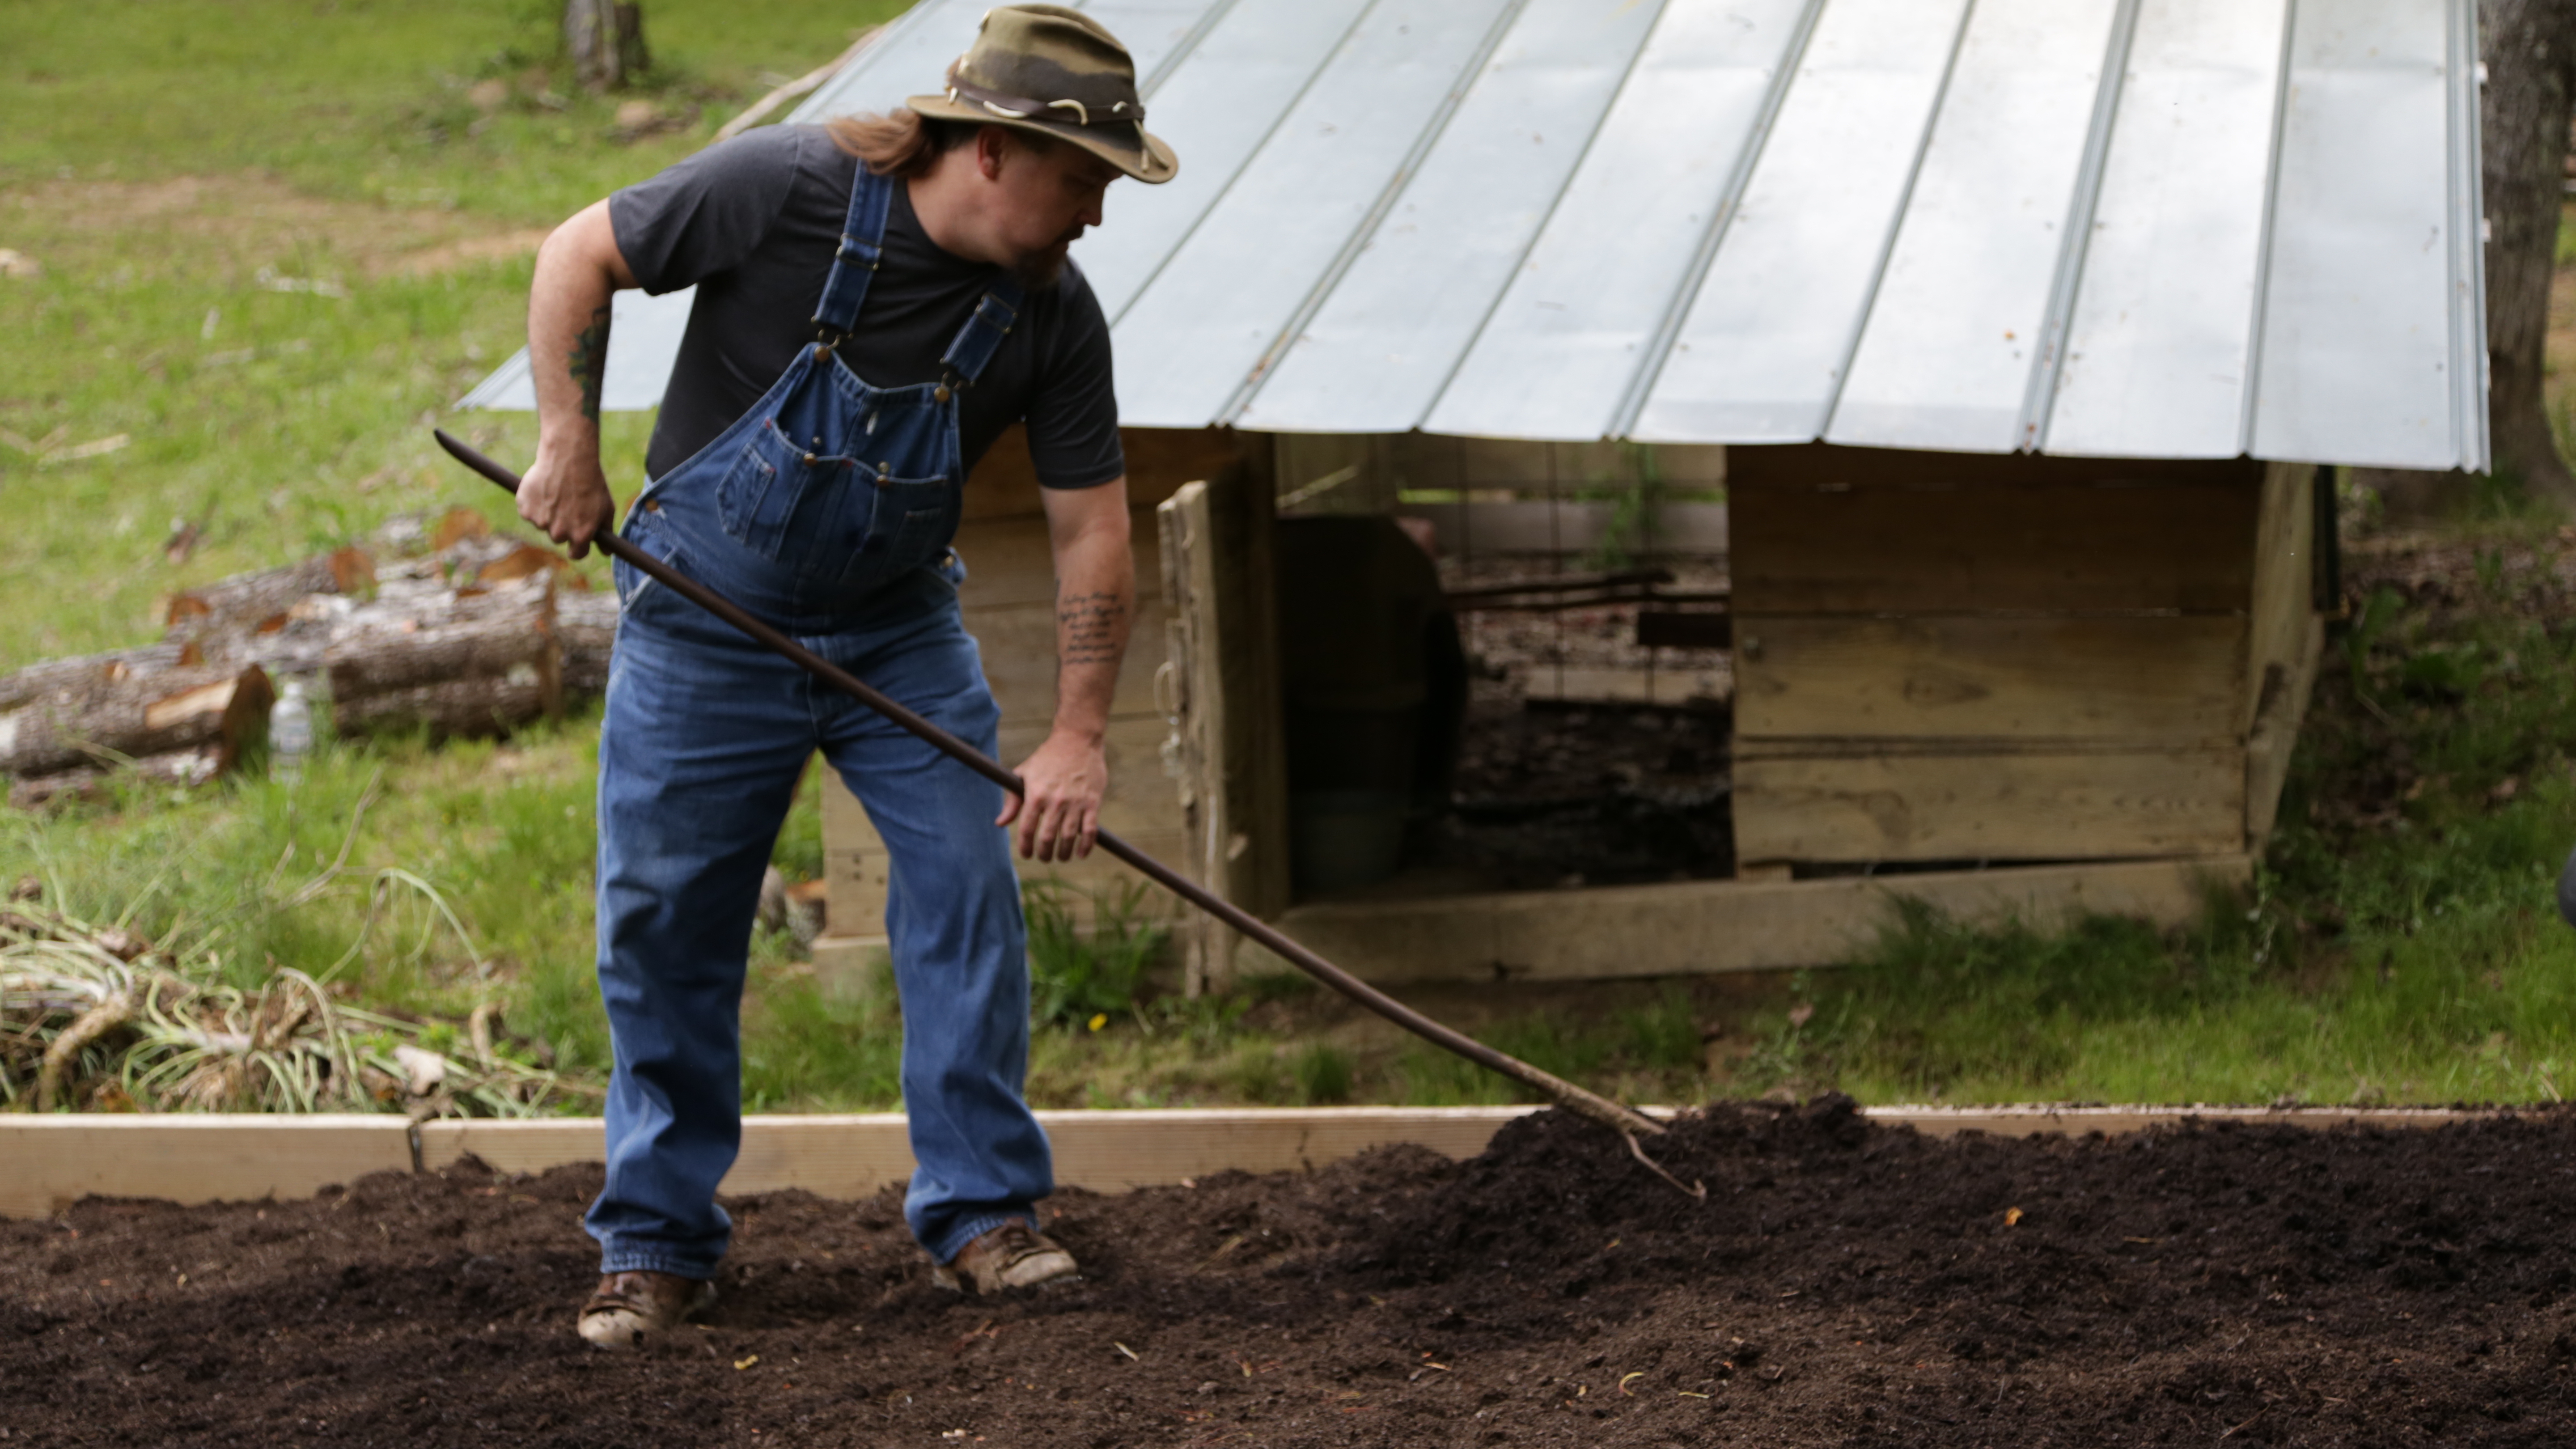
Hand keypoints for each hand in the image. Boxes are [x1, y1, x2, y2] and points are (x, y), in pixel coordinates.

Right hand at [517, 441, 617, 558]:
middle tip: (567, 505)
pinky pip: (528, 511)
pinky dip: (533, 502)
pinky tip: (543, 487)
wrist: (569, 457)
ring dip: (547, 513)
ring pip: (542, 523)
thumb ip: (606, 533)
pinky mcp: (525, 509)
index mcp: (580, 535)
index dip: (578, 546)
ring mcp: (540, 522)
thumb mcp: (606, 508)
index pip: (577, 554)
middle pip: (558, 538)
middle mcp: (559, 533)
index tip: (577, 539)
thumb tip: (606, 553)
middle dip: (562, 526)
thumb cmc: (591, 482)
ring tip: (556, 492)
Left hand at [999, 730, 1108, 862]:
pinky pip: (1090, 831)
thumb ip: (1012, 800)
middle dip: (1044, 854)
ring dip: (1064, 853)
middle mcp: (1055, 800)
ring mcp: (1075, 802)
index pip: (1027, 829)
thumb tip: (1000, 824)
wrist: (1077, 740)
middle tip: (1044, 858)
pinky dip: (1086, 846)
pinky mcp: (1093, 802)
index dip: (1025, 847)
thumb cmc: (1046, 758)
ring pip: (1068, 838)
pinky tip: (1081, 853)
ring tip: (1061, 857)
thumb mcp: (1023, 774)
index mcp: (1035, 794)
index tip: (1027, 855)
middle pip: (1048, 838)